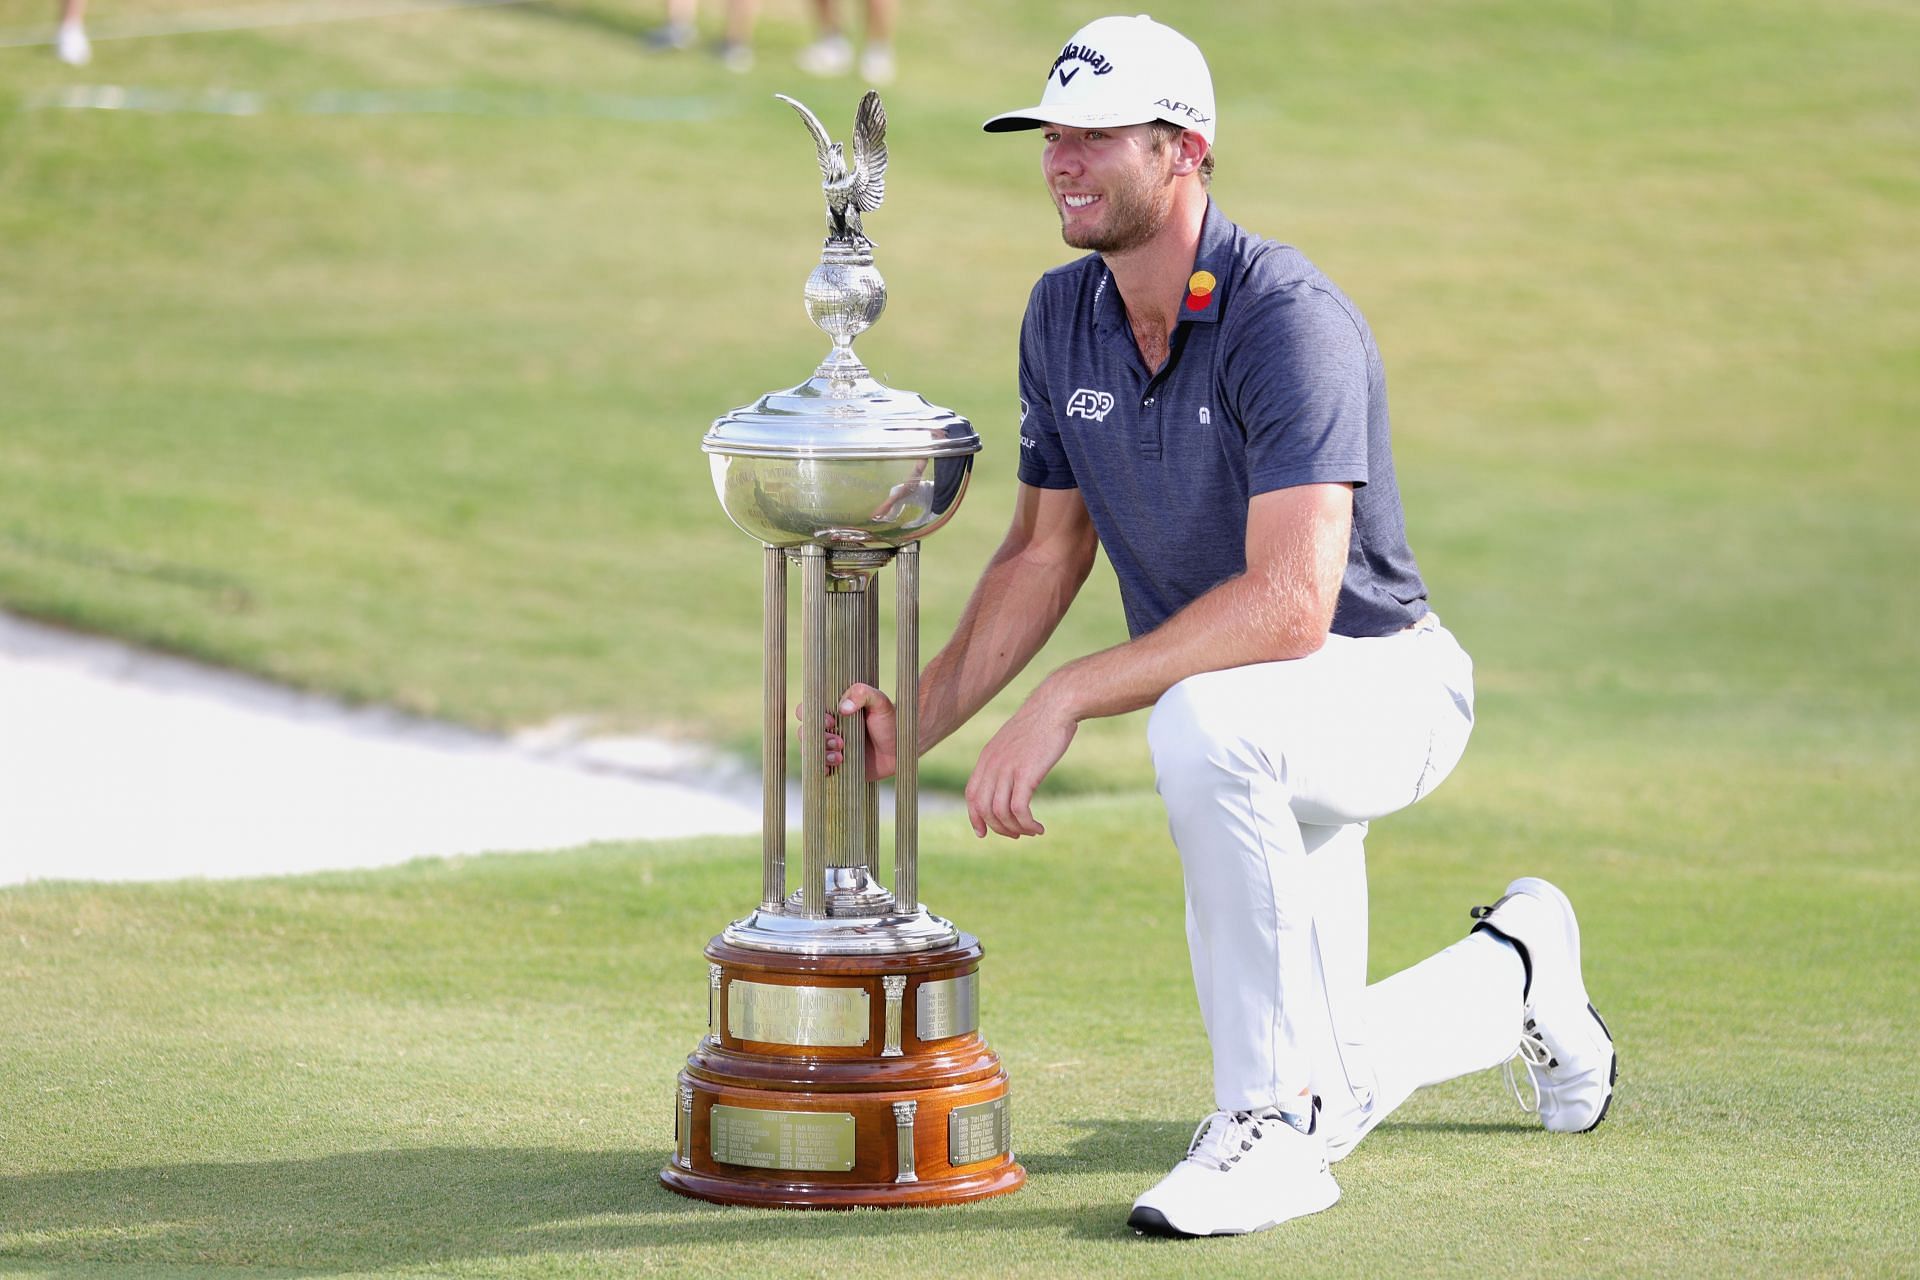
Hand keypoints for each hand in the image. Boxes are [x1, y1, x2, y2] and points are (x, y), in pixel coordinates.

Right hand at [795, 682, 897, 780]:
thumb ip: (862, 694)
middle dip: (819, 738)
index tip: (831, 720)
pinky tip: (833, 768)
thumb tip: (843, 707)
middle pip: (806, 732)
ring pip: (812, 751)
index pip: (808, 710)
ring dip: (822, 754)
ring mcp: (831, 747)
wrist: (902, 745)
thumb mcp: (879, 701)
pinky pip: (820, 768)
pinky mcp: (837, 765)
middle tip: (840, 741)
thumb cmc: (890, 719)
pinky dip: (822, 768)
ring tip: (841, 757)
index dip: (812, 716)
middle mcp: (828, 728)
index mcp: (833, 710)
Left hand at [964, 691, 1076, 839]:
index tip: (983, 833)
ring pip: (1000, 813)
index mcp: (987, 757)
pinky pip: (1019, 809)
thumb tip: (1009, 778)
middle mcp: (992, 765)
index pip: (971, 795)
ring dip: (1016, 829)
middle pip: (983, 808)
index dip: (975, 817)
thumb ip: (1006, 759)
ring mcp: (1007, 769)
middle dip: (998, 828)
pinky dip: (1028, 824)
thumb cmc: (1040, 723)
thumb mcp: (1014, 741)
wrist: (1055, 705)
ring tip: (1032, 831)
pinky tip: (1039, 827)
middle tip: (1016, 835)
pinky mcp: (1026, 774)